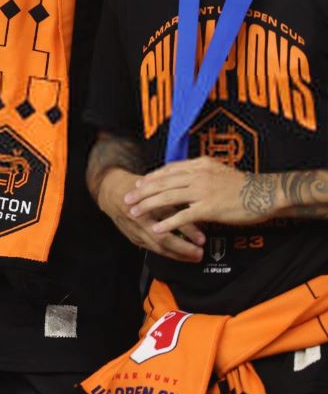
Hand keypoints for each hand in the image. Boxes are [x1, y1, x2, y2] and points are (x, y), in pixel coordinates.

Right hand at [96, 167, 204, 262]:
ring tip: (192, 257)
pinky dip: (166, 253)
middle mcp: (138, 218)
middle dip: (183, 249)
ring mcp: (134, 230)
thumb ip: (173, 197)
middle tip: (199, 254)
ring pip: (157, 247)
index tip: (202, 238)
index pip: (169, 220)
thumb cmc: (136, 186)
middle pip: (162, 239)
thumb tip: (197, 209)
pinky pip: (151, 249)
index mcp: (144, 202)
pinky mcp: (132, 237)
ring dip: (177, 255)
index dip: (187, 230)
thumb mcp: (155, 186)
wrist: (109, 191)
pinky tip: (178, 254)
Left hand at [127, 156, 269, 232]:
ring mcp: (203, 191)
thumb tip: (186, 176)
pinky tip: (156, 229)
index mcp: (199, 164)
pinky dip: (168, 223)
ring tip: (134, 213)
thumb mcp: (218, 171)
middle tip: (127, 199)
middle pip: (162, 182)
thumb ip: (200, 172)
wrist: (265, 193)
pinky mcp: (209, 208)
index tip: (138, 185)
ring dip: (148, 206)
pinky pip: (183, 216)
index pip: (168, 170)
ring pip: (168, 197)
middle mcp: (198, 175)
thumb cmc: (244, 185)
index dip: (151, 178)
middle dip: (142, 192)